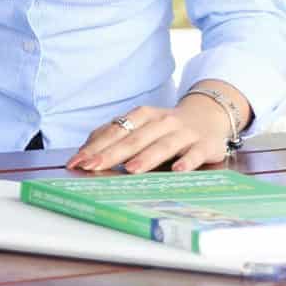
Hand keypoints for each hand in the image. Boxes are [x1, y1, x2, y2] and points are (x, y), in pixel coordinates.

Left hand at [67, 101, 236, 173]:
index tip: (77, 161)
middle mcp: (162, 122)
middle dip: (112, 153)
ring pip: (163, 145)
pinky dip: (186, 162)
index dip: (95, 147)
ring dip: (146, 157)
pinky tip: (177, 170)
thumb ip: (116, 135)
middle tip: (93, 166)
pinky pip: (195, 154)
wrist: (208, 115)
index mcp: (142, 115)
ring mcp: (184, 133)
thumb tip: (85, 150)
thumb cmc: (165, 127)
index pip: (115, 132)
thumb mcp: (140, 125)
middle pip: (134, 139)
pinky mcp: (204, 145)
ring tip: (131, 169)